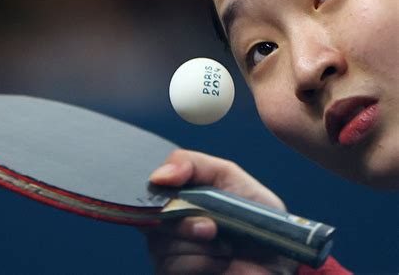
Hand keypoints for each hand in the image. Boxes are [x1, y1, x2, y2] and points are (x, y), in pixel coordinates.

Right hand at [142, 149, 298, 274]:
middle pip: (152, 215)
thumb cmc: (255, 216)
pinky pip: (174, 265)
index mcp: (175, 195)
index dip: (159, 186)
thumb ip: (193, 164)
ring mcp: (166, 251)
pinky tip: (220, 263)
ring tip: (225, 247)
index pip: (149, 187)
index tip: (169, 184)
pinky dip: (203, 263)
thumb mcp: (228, 177)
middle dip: (186, 219)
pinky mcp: (171, 273)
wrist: (278, 261)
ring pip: (163, 242)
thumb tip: (158, 174)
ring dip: (201, 245)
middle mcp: (167, 222)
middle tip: (213, 227)